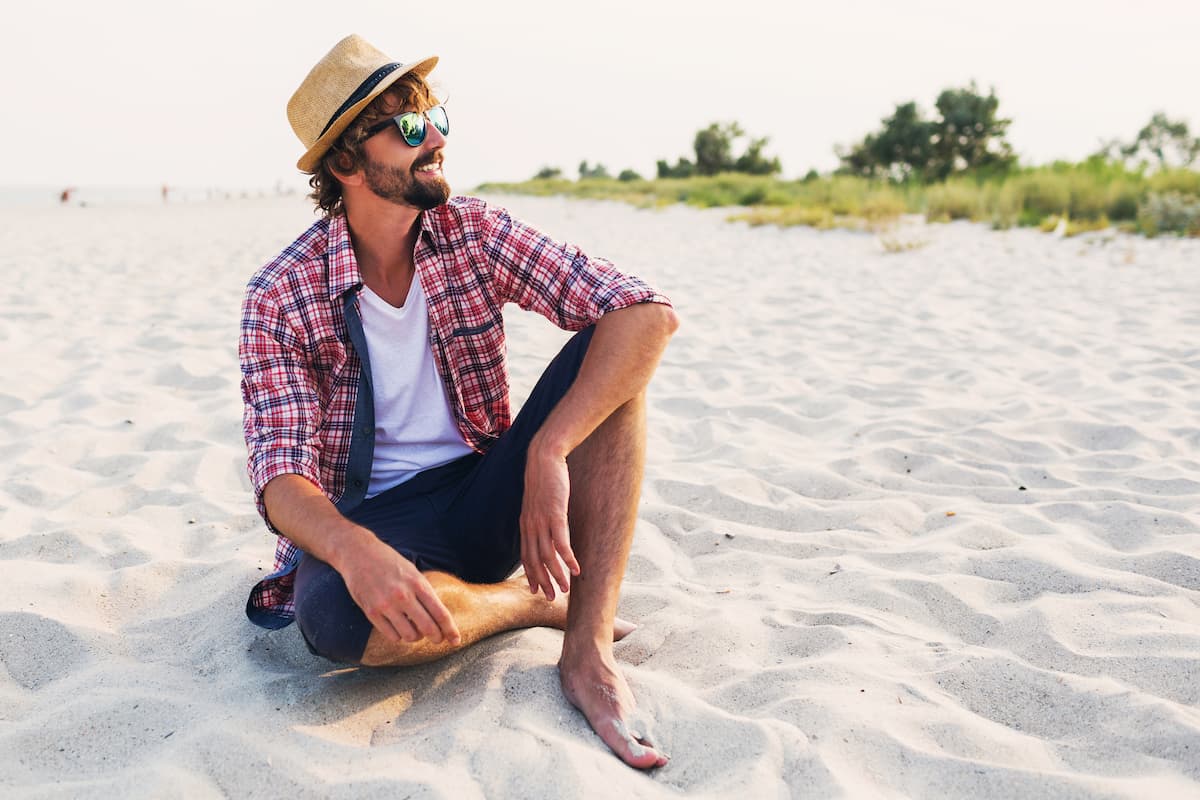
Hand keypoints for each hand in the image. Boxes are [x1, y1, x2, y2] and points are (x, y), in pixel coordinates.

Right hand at [340, 534, 460, 645]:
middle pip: (428, 628)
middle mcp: (403, 595)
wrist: (358, 554)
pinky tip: (398, 628)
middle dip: (436, 638)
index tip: (456, 641)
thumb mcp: (413, 572)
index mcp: (418, 583)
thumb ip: (424, 593)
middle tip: (437, 639)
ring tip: (415, 630)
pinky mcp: (371, 612)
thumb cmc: (389, 562)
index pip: (440, 613)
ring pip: (410, 636)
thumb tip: (438, 618)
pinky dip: (398, 636)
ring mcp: (386, 604)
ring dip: (415, 637)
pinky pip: (392, 636)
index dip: (450, 630)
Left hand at [520, 449, 580, 599]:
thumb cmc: (544, 478)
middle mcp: (531, 526)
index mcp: (526, 524)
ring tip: (566, 589)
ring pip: (548, 556)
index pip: (526, 556)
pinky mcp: (555, 515)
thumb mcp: (538, 501)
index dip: (531, 575)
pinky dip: (568, 559)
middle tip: (552, 598)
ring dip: (557, 575)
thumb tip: (545, 526)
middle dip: (543, 582)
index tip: (536, 590)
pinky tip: (576, 569)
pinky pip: (561, 543)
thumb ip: (539, 516)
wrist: (544, 458)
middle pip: (535, 561)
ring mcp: (542, 521)